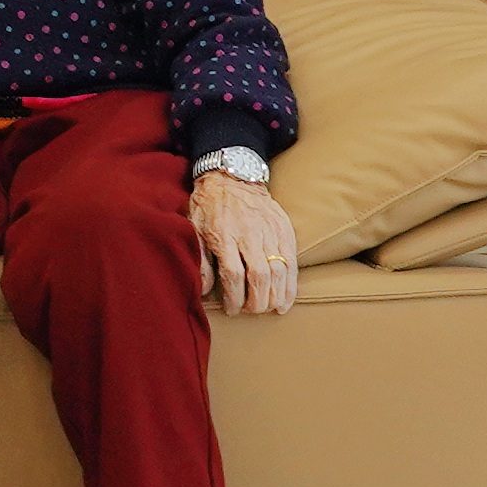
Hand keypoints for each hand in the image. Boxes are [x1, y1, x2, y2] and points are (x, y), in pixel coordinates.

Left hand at [189, 166, 299, 316]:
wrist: (232, 175)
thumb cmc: (209, 206)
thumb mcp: (194, 229)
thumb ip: (200, 261)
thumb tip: (205, 291)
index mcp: (224, 235)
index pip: (233, 275)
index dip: (234, 298)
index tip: (232, 310)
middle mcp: (249, 234)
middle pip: (259, 276)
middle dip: (257, 301)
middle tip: (251, 311)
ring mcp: (269, 231)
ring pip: (279, 271)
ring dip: (275, 296)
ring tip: (268, 309)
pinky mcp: (284, 229)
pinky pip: (292, 261)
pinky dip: (291, 285)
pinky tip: (286, 300)